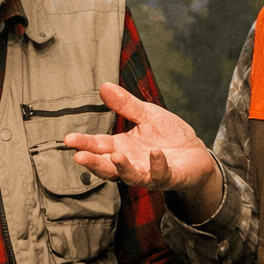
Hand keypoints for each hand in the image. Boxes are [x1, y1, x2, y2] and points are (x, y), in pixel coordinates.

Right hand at [65, 83, 217, 197]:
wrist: (195, 154)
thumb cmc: (168, 136)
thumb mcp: (146, 115)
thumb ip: (125, 105)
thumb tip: (104, 86)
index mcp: (123, 147)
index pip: (99, 146)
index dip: (84, 143)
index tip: (68, 140)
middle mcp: (132, 163)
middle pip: (108, 167)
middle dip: (94, 162)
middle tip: (79, 157)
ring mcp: (149, 173)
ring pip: (132, 176)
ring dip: (123, 167)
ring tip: (115, 156)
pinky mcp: (170, 177)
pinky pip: (161, 174)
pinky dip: (157, 165)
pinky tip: (155, 153)